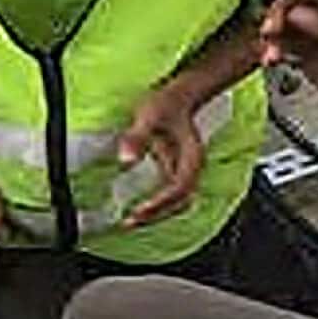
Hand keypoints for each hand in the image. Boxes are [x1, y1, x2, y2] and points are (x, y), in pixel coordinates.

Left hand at [115, 84, 206, 228]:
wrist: (177, 97)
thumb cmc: (167, 104)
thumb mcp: (149, 116)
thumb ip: (137, 137)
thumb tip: (125, 160)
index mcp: (192, 157)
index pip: (180, 188)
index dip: (161, 202)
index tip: (139, 210)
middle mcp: (191, 169)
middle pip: (180, 202)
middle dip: (157, 216)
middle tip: (129, 222)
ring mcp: (184, 172)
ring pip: (176, 204)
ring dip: (156, 215)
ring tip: (130, 222)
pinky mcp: (174, 174)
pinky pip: (168, 197)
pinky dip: (154, 207)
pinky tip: (135, 209)